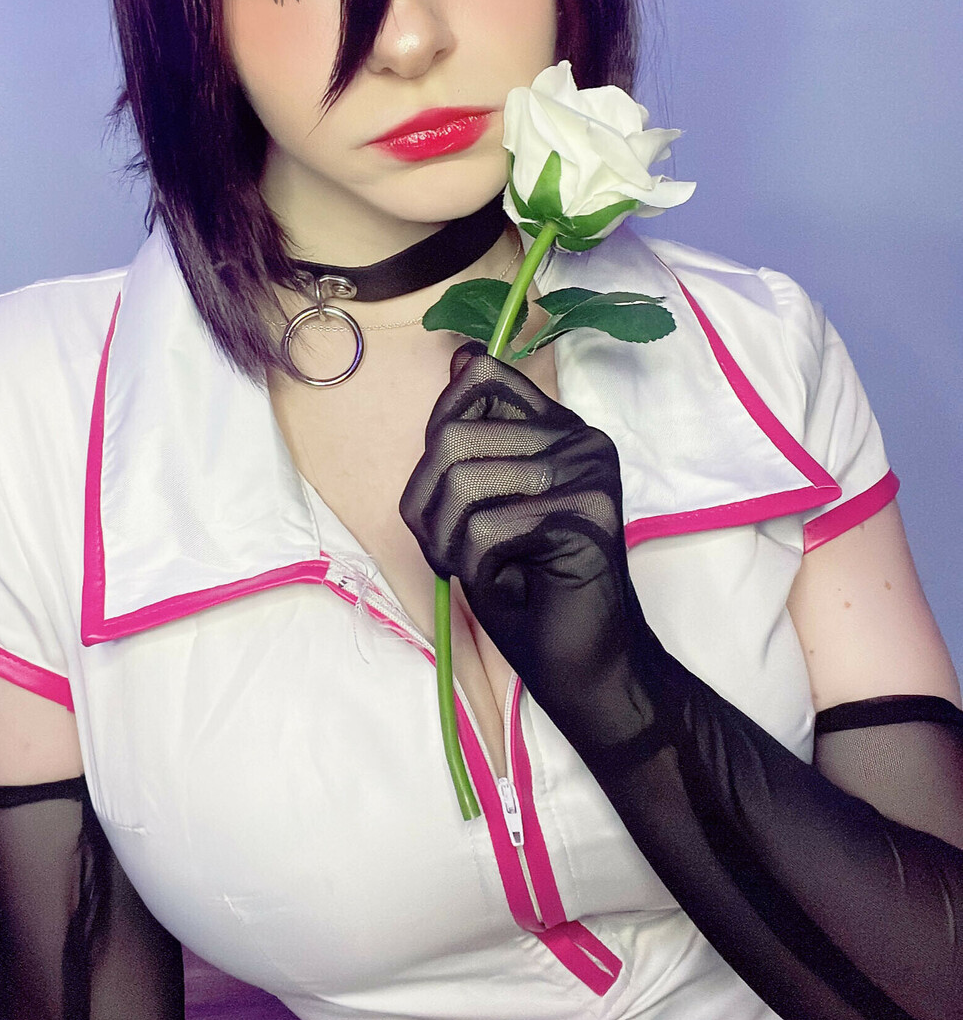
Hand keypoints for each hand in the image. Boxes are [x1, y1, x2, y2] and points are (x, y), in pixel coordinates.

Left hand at [399, 342, 653, 741]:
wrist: (584, 664)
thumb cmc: (524, 589)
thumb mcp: (476, 505)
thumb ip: (466, 440)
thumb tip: (460, 355)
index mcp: (556, 427)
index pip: (479, 375)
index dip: (440, 429)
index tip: (450, 487)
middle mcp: (580, 436)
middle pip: (452, 436)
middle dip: (431, 505)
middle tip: (463, 550)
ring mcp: (588, 470)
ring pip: (462, 482)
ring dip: (452, 543)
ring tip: (488, 569)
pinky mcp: (586, 512)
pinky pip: (484, 529)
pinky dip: (477, 570)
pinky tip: (513, 584)